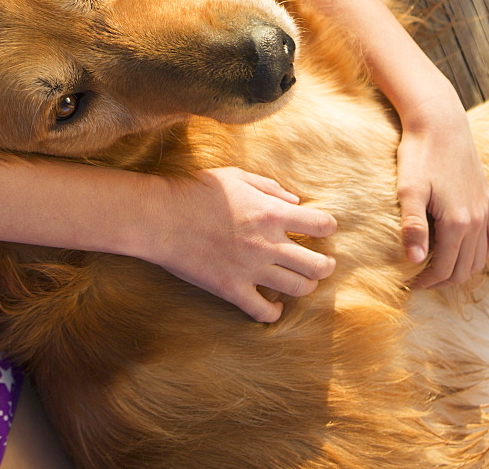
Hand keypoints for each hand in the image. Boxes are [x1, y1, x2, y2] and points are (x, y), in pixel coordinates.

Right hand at [151, 167, 336, 321]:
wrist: (161, 217)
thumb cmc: (196, 190)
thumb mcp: (235, 177)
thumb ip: (269, 187)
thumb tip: (294, 202)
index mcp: (271, 213)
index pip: (321, 225)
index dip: (327, 227)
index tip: (322, 229)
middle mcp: (268, 244)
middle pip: (319, 266)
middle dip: (326, 265)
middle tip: (323, 263)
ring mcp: (251, 270)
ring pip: (299, 289)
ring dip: (305, 285)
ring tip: (300, 281)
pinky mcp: (232, 289)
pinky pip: (265, 312)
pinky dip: (275, 312)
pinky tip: (274, 304)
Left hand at [396, 97, 488, 286]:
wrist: (440, 125)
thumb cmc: (419, 155)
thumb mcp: (408, 189)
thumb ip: (413, 226)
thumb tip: (414, 260)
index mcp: (457, 223)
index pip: (444, 268)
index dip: (426, 281)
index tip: (408, 283)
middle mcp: (476, 221)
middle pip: (464, 268)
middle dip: (442, 280)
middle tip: (419, 281)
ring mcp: (485, 211)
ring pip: (481, 257)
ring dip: (462, 269)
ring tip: (438, 270)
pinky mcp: (488, 201)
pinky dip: (481, 253)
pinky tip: (466, 252)